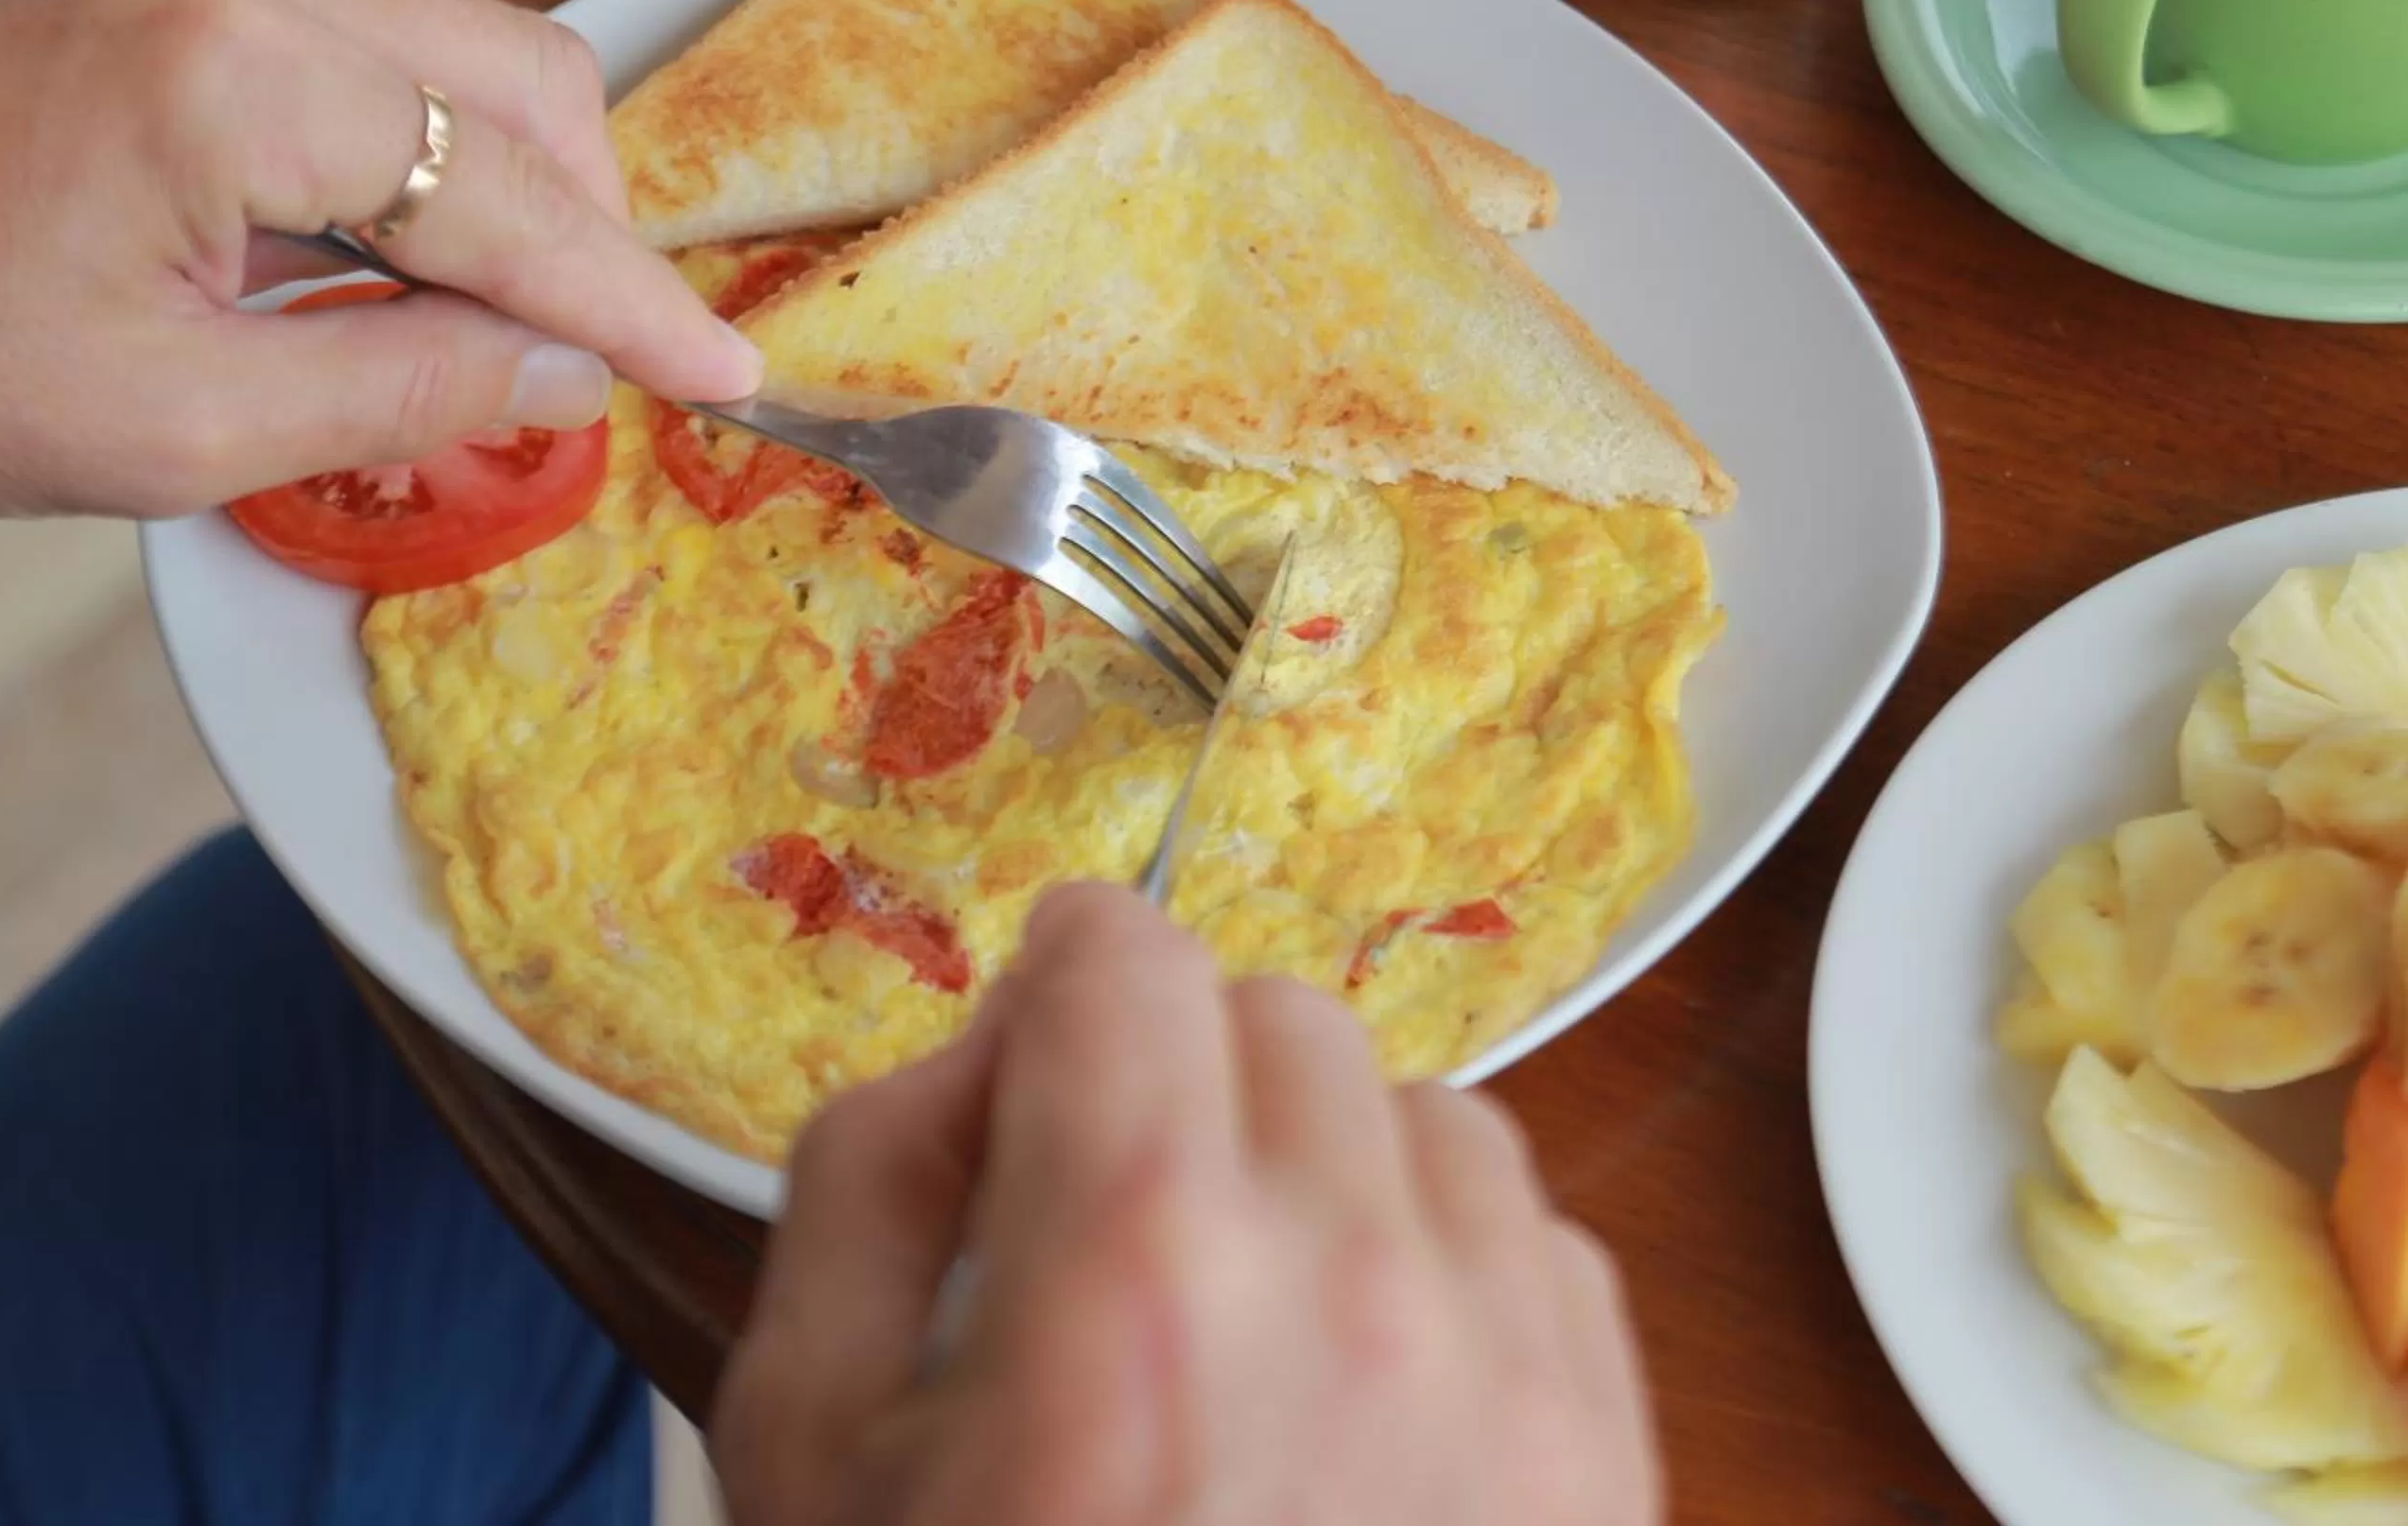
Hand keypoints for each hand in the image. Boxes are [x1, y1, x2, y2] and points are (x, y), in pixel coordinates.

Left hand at [0, 0, 758, 516]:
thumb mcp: (168, 428)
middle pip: (517, 66)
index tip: (721, 369)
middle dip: (577, 217)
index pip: (509, 199)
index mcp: (232, 72)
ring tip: (455, 290)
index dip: (628, 304)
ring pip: (440, 20)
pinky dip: (382, 105)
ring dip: (483, 160)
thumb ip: (401, 394)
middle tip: (582, 342)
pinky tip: (346, 204)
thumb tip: (561, 372)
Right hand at [717, 884, 1661, 1525]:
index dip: (1057, 982)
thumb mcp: (800, 1447)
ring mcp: (1512, 1369)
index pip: (1127, 953)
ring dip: (1326, 1163)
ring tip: (1254, 1315)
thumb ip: (866, 1181)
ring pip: (1424, 1109)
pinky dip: (1445, 1263)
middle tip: (1117, 1218)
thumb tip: (985, 1058)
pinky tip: (1365, 1389)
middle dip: (1178, 1078)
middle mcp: (1354, 1283)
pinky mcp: (1608, 1454)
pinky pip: (1537, 1236)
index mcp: (1137, 1268)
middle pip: (1275, 1015)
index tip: (1042, 1055)